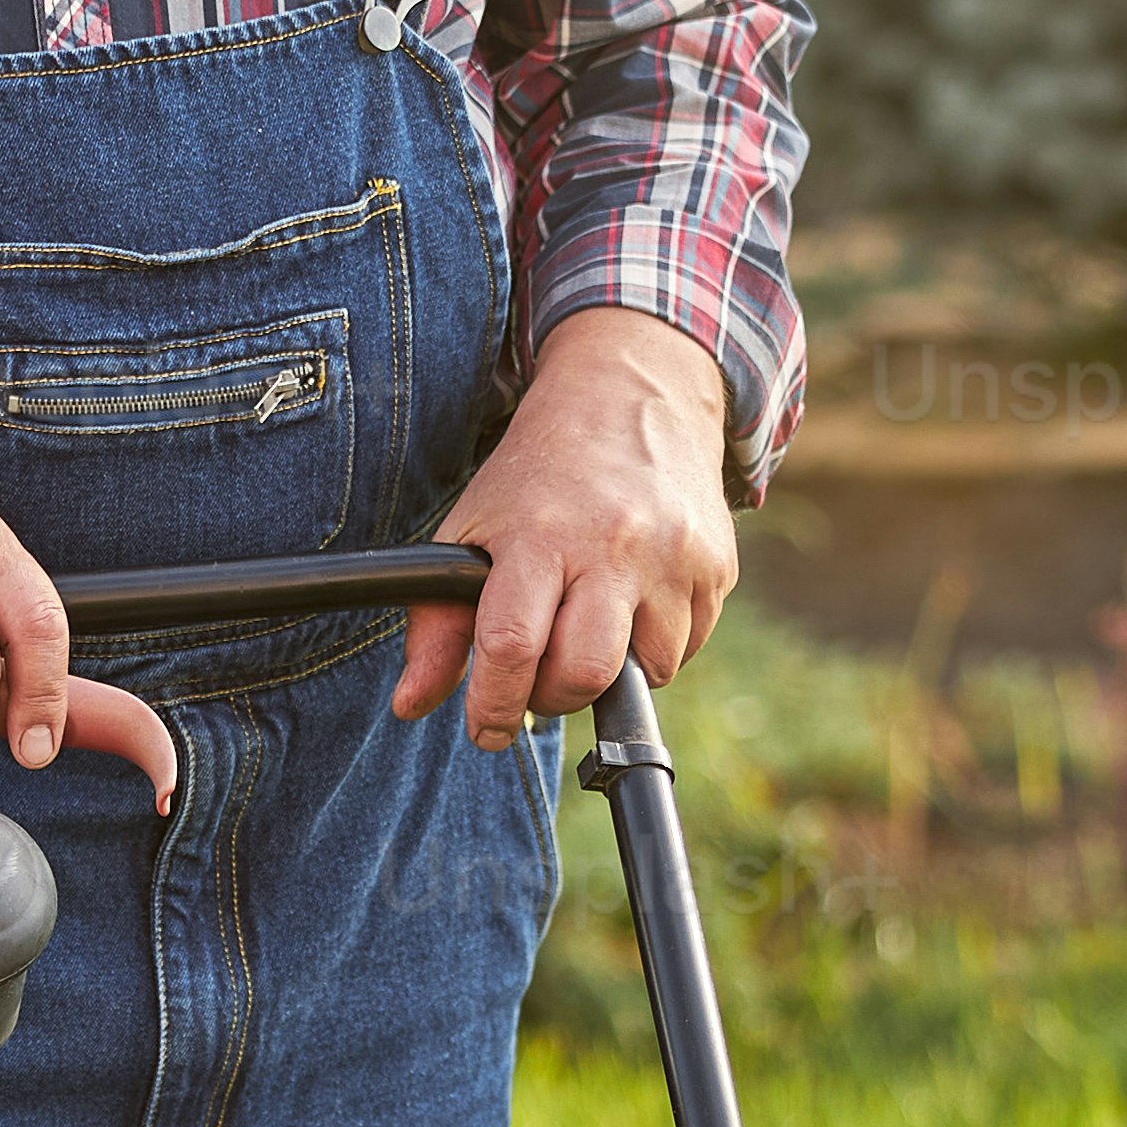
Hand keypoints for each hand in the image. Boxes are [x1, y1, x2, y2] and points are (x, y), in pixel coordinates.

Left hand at [393, 308, 736, 750]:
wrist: (632, 398)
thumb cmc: (538, 479)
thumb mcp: (473, 532)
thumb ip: (437, 624)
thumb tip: (409, 706)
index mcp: (542, 535)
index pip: (514, 643)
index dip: (494, 704)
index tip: (484, 728)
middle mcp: (615, 546)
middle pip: (585, 674)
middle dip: (552, 697)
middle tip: (538, 676)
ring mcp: (676, 559)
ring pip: (645, 673)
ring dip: (609, 672)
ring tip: (588, 621)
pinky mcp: (717, 569)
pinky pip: (684, 650)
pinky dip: (652, 647)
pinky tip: (632, 602)